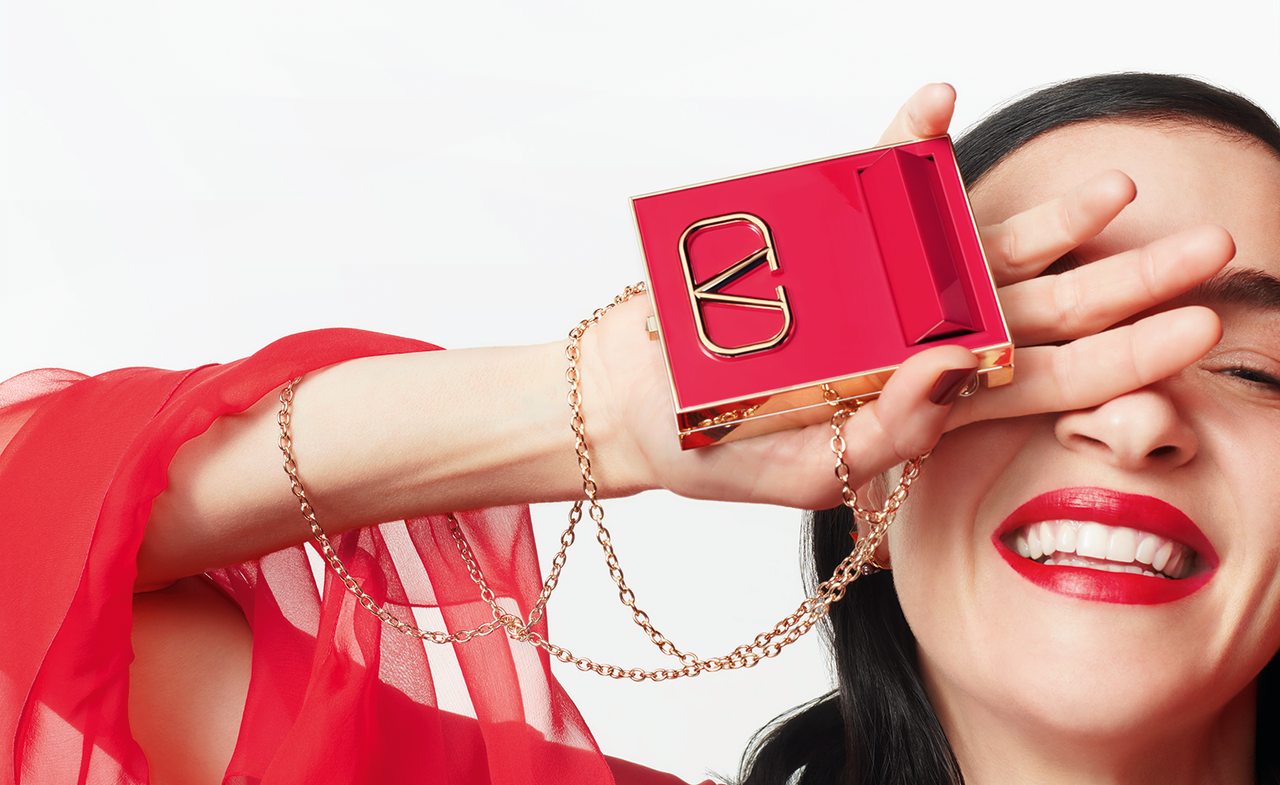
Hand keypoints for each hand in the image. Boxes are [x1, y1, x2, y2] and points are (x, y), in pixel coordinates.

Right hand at [580, 85, 1228, 510]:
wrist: (642, 401)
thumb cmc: (721, 451)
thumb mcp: (806, 469)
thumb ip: (884, 434)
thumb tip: (951, 374)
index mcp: (928, 405)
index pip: (1048, 383)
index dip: (1127, 359)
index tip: (1196, 330)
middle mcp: (920, 337)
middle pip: (1043, 311)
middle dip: (1129, 283)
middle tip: (1211, 250)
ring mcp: (881, 285)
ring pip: (982, 246)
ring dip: (1050, 217)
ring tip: (1117, 191)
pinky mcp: (831, 240)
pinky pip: (874, 185)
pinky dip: (904, 144)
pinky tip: (938, 109)